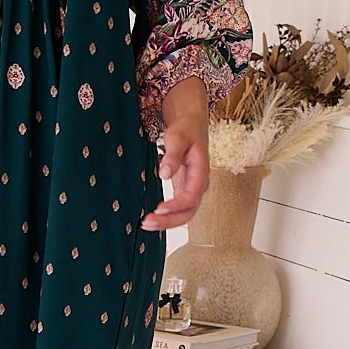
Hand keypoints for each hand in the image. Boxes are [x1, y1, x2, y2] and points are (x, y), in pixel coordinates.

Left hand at [141, 110, 210, 231]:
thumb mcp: (178, 137)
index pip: (191, 196)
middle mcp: (199, 184)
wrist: (192, 125)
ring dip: (167, 222)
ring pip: (184, 213)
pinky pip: (178, 208)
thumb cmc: (187, 129)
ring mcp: (192, 188)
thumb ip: (173, 156)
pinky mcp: (184, 189)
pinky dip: (167, 216)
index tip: (159, 208)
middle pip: (189, 211)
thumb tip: (164, 173)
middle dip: (169, 220)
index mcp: (201, 172)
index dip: (176, 205)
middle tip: (148, 222)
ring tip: (147, 223)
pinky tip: (153, 218)